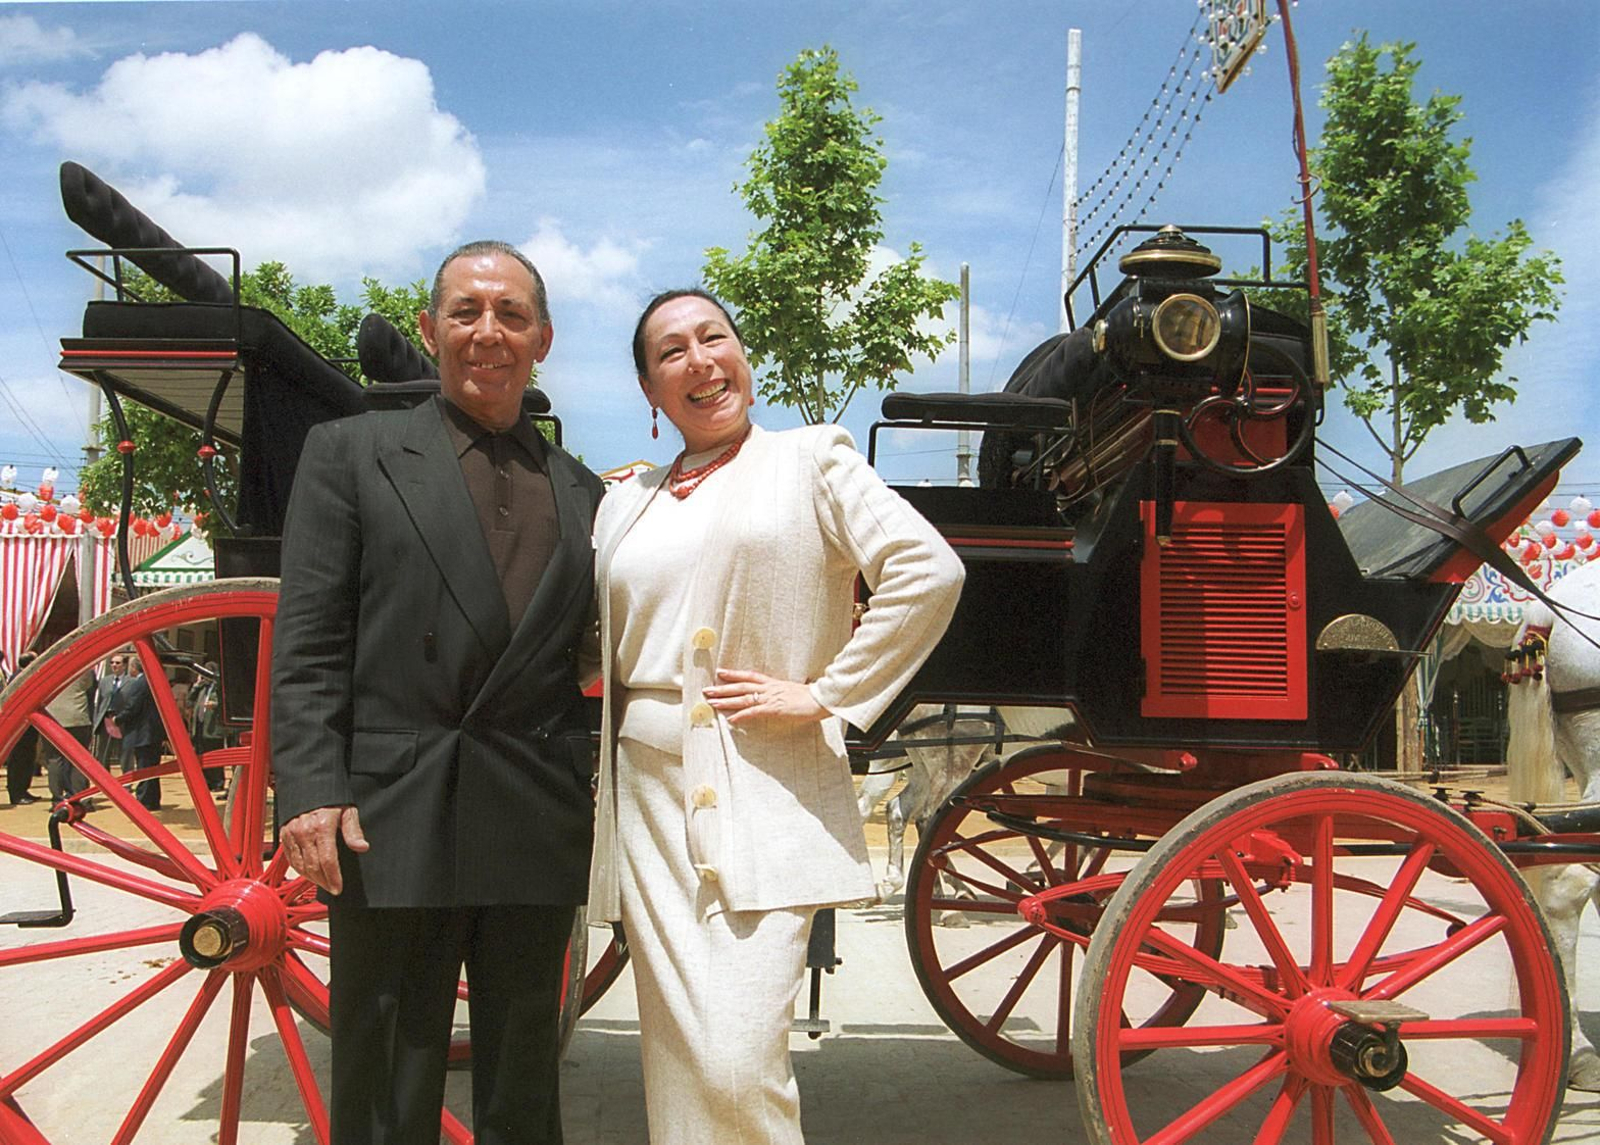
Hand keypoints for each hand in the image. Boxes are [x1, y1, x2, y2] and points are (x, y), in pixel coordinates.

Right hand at [281, 805, 367, 894]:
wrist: (309, 785)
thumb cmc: (330, 798)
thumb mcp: (347, 810)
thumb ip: (353, 830)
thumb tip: (362, 847)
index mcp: (321, 827)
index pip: (327, 860)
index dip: (333, 877)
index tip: (339, 888)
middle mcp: (304, 831)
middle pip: (313, 866)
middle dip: (324, 881)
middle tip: (333, 888)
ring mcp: (292, 834)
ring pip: (300, 865)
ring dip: (312, 878)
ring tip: (323, 883)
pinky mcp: (284, 835)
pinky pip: (291, 859)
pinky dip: (299, 869)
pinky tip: (309, 873)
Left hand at [704, 669, 826, 726]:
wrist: (821, 699)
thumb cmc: (811, 697)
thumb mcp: (792, 692)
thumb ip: (781, 694)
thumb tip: (775, 698)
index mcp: (774, 683)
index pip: (749, 676)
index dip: (734, 674)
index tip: (721, 672)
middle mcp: (769, 688)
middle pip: (741, 686)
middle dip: (723, 688)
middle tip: (707, 689)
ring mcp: (771, 698)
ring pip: (744, 698)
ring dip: (727, 701)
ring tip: (712, 702)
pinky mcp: (775, 709)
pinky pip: (754, 712)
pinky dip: (742, 715)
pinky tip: (732, 719)